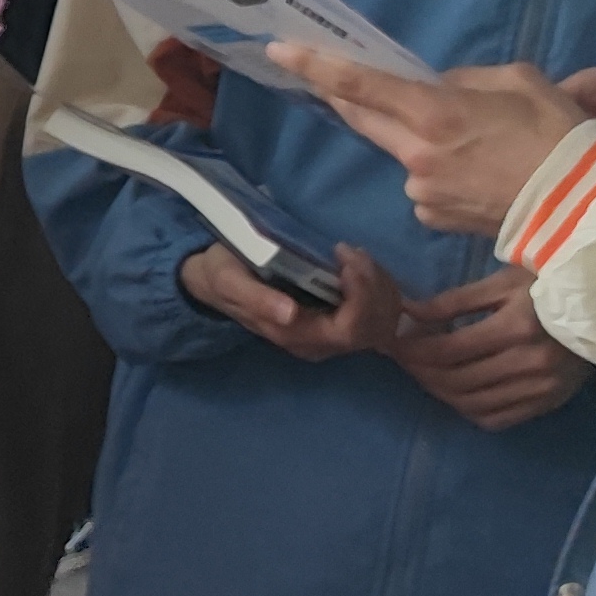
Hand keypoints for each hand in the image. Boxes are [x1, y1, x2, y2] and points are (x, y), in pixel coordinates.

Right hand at [180, 241, 414, 362]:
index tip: (346, 259)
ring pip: (381, 320)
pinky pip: (376, 312)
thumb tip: (289, 314)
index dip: (360, 296)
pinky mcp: (338, 321)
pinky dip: (376, 285)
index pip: (349, 329)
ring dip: (378, 284)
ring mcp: (331, 335)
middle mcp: (319, 343)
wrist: (214, 280)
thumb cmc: (222, 275)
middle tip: (352, 251)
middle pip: (373, 327)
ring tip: (354, 254)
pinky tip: (357, 264)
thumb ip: (257, 300)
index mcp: (296, 337)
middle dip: (373, 286)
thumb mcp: (229, 281)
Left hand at [273, 48, 592, 238]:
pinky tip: (483, 177)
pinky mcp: (432, 219)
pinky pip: (425, 186)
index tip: (281, 51)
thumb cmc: (560, 135)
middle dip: (349, 99)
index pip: (360, 86)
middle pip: (365, 119)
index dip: (316, 67)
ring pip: (405, 154)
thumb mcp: (520, 82)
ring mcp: (421, 192)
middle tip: (338, 81)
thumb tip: (439, 88)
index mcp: (434, 113)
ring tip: (482, 146)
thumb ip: (467, 81)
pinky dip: (442, 175)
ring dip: (424, 142)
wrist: (585, 207)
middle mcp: (415, 156)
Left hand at [389, 268, 595, 431]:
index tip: (394, 343)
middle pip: (455, 380)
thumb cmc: (550, 284)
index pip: (448, 349)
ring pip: (471, 404)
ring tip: (427, 374)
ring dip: (440, 392)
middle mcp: (530, 363)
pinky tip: (458, 392)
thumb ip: (453, 302)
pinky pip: (496, 419)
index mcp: (516, 327)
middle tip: (405, 360)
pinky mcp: (548, 402)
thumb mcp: (502, 282)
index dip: (413, 350)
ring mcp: (541, 388)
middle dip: (420, 372)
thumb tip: (408, 315)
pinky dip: (468, 409)